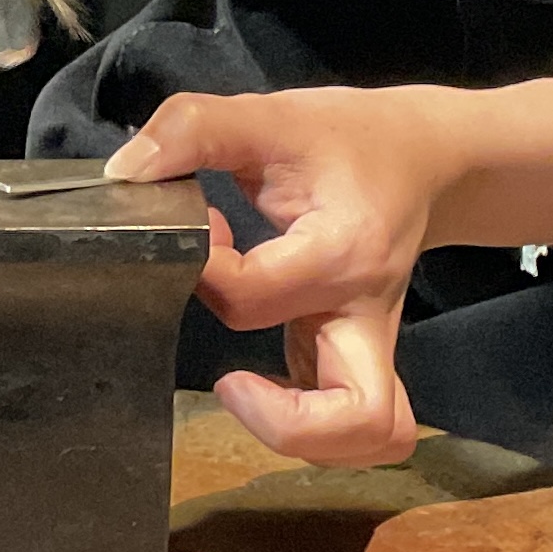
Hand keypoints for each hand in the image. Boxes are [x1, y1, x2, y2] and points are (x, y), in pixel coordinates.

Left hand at [105, 87, 460, 465]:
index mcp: (343, 254)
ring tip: (245, 393)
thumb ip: (195, 130)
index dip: (202, 271)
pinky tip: (265, 390)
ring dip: (306, 437)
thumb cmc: (350, 141)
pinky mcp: (360, 359)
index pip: (251, 298)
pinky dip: (315, 429)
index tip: (201, 229)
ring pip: (375, 434)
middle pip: (360, 415)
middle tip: (227, 381)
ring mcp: (371, 346)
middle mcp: (365, 314)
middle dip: (282, 423)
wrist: (425, 158)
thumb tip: (127, 171)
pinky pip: (357, 423)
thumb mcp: (274, 114)